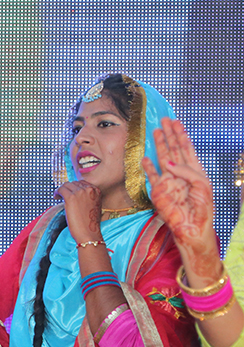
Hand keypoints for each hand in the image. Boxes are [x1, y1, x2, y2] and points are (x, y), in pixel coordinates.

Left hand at [56, 180, 102, 242]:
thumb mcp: (94, 206)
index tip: (69, 192)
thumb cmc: (90, 223)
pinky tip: (56, 197)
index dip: (74, 187)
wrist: (89, 233)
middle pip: (74, 183)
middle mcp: (89, 189)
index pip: (82, 183)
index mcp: (96, 191)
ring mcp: (80, 192)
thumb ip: (88, 198)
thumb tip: (76, 195)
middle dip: (68, 189)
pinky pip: (61, 189)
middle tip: (62, 195)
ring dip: (61, 190)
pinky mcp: (71, 197)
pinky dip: (57, 192)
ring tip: (58, 196)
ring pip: (67, 185)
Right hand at [142, 118, 217, 261]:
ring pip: (162, 157)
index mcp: (194, 171)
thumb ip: (187, 170)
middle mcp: (180, 173)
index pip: (187, 149)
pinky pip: (151, 175)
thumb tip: (168, 162)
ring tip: (155, 131)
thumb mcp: (202, 184)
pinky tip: (145, 157)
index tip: (177, 123)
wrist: (191, 226)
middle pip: (174, 149)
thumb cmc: (202, 207)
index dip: (182, 135)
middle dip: (170, 134)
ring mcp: (168, 181)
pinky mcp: (158, 190)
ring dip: (159, 144)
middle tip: (164, 120)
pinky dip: (148, 166)